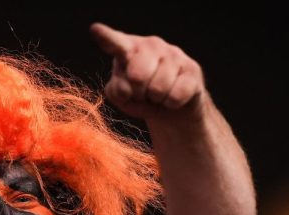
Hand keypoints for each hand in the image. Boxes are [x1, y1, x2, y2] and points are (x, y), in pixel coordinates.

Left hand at [90, 23, 205, 120]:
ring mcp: (173, 54)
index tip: (95, 31)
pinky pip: (175, 96)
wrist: (172, 109)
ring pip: (158, 89)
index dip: (106, 38)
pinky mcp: (192, 68)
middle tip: (143, 93)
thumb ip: (116, 90)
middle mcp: (151, 45)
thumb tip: (126, 87)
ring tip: (158, 95)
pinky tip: (172, 97)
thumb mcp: (122, 97)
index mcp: (128, 49)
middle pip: (137, 75)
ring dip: (156, 100)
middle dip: (138, 93)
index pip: (116, 43)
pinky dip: (170, 104)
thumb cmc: (141, 98)